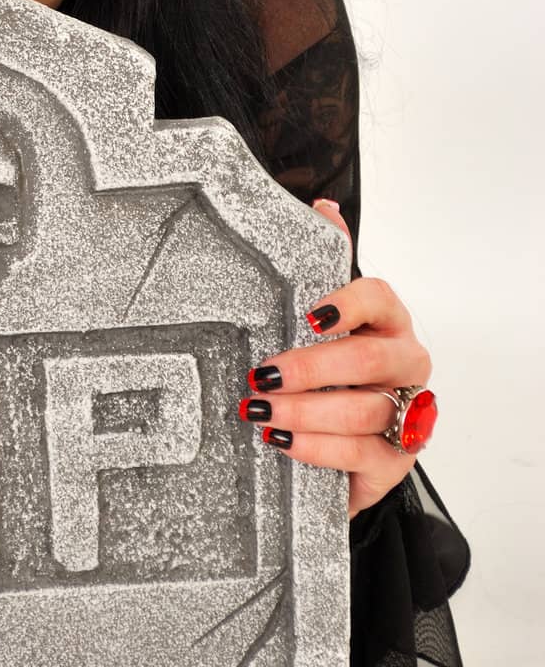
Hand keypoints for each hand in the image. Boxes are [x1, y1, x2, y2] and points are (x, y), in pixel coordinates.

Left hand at [238, 198, 433, 518]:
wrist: (344, 437)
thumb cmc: (331, 367)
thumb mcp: (318, 318)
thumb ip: (323, 263)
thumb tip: (324, 207)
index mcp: (388, 320)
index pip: (379, 297)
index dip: (347, 303)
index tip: (308, 315)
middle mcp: (406, 363)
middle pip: (367, 361)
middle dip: (309, 369)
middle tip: (262, 374)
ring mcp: (408, 413)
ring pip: (363, 411)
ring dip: (304, 411)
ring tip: (259, 409)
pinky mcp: (397, 460)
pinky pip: (360, 453)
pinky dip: (315, 447)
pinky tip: (279, 438)